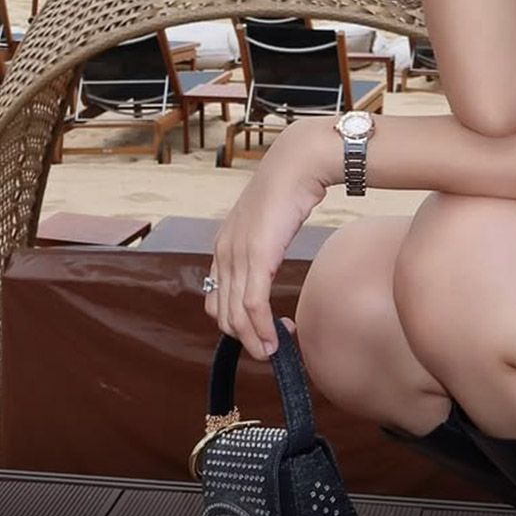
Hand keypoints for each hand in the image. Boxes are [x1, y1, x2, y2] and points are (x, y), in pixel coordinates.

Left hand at [204, 123, 328, 360]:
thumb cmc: (290, 188)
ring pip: (236, 315)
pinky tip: (277, 338)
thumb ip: (262, 243)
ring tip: (273, 351)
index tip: (261, 330)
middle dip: (245, 338)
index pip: (217, 298)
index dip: (236, 322)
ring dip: (254, 340)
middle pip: (223, 314)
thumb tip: (272, 258)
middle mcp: (224, 253)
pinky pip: (253, 305)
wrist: (298, 164)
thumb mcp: (268, 221)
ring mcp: (237, 256)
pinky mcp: (256, 257)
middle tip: (271, 348)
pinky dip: (262, 328)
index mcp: (224, 246)